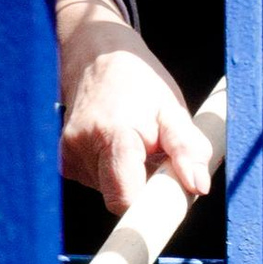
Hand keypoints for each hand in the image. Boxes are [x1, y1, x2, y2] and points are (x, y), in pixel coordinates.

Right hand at [57, 0, 211, 215]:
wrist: (97, 58)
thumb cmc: (137, 81)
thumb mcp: (172, 109)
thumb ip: (188, 149)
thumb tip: (198, 186)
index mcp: (112, 135)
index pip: (125, 198)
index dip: (149, 205)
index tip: (164, 197)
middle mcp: (81, 148)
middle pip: (119, 198)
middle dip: (143, 187)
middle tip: (156, 158)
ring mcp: (68, 156)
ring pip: (109, 191)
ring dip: (129, 177)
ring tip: (135, 145)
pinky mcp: (64, 162)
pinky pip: (98, 182)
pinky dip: (113, 172)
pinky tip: (117, 147)